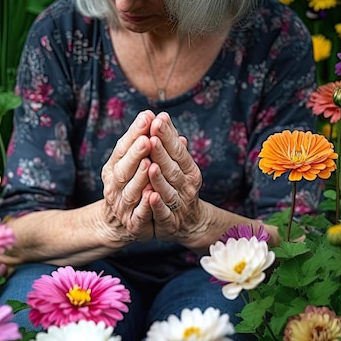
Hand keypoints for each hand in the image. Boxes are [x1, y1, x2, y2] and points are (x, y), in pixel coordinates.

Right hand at [100, 110, 156, 243]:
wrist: (117, 225)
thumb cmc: (129, 187)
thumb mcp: (133, 164)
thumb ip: (145, 143)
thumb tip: (161, 118)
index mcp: (114, 168)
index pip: (122, 148)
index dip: (134, 133)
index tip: (147, 116)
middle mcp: (114, 186)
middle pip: (123, 168)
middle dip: (135, 153)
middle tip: (147, 138)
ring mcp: (122, 205)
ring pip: (130, 190)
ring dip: (139, 177)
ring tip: (149, 163)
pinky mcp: (133, 223)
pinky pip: (139, 214)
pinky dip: (145, 205)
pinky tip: (153, 194)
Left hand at [145, 112, 205, 243]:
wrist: (190, 223)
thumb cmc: (179, 186)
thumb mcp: (179, 165)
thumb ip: (170, 145)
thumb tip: (163, 117)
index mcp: (189, 170)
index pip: (178, 151)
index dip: (168, 136)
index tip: (158, 119)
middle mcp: (187, 187)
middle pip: (172, 168)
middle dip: (161, 152)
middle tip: (152, 134)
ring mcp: (179, 205)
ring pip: (168, 189)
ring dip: (159, 178)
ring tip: (150, 164)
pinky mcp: (170, 222)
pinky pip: (163, 213)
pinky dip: (157, 205)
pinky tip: (150, 196)